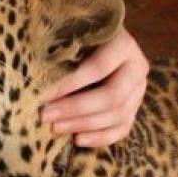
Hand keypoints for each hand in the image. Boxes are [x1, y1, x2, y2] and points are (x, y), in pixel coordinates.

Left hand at [42, 27, 148, 147]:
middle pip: (112, 96)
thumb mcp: (71, 36)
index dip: (71, 84)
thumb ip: (62, 53)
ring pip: (118, 115)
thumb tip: (38, 80)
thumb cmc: (76, 38)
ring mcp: (139, 90)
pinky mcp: (134, 109)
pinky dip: (100, 138)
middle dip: (76, 109)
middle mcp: (137, 68)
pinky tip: (77, 139)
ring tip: (55, 128)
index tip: (44, 95)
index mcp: (123, 45)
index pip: (99, 68)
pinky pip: (122, 129)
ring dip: (84, 125)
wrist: (98, 44)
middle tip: (46, 116)